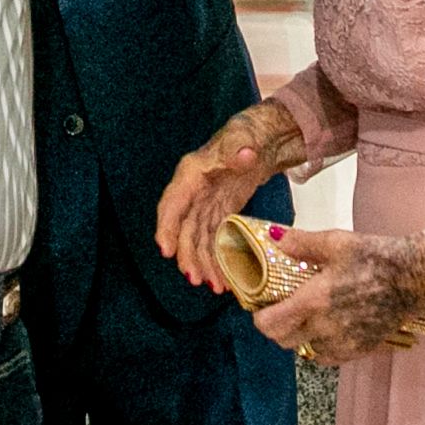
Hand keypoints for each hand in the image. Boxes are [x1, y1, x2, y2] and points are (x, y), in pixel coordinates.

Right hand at [155, 101, 302, 289]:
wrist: (259, 141)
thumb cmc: (246, 136)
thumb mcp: (243, 139)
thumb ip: (240, 148)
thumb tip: (245, 153)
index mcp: (191, 174)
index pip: (173, 203)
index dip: (167, 227)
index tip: (165, 251)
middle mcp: (192, 193)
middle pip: (183, 228)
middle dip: (188, 255)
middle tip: (195, 279)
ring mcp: (204, 205)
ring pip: (197, 240)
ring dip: (203, 264)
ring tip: (214, 288)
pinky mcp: (217, 214)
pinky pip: (212, 241)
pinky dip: (216, 260)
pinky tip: (223, 279)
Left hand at [250, 226, 424, 366]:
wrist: (415, 279)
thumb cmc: (375, 257)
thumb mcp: (336, 242)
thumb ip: (301, 243)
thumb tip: (274, 238)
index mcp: (314, 301)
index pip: (270, 324)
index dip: (259, 317)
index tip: (260, 304)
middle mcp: (325, 328)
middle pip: (283, 341)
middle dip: (275, 327)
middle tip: (279, 309)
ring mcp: (344, 343)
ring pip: (306, 351)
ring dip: (299, 337)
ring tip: (303, 316)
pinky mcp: (360, 350)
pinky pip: (329, 356)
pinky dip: (320, 345)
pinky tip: (325, 326)